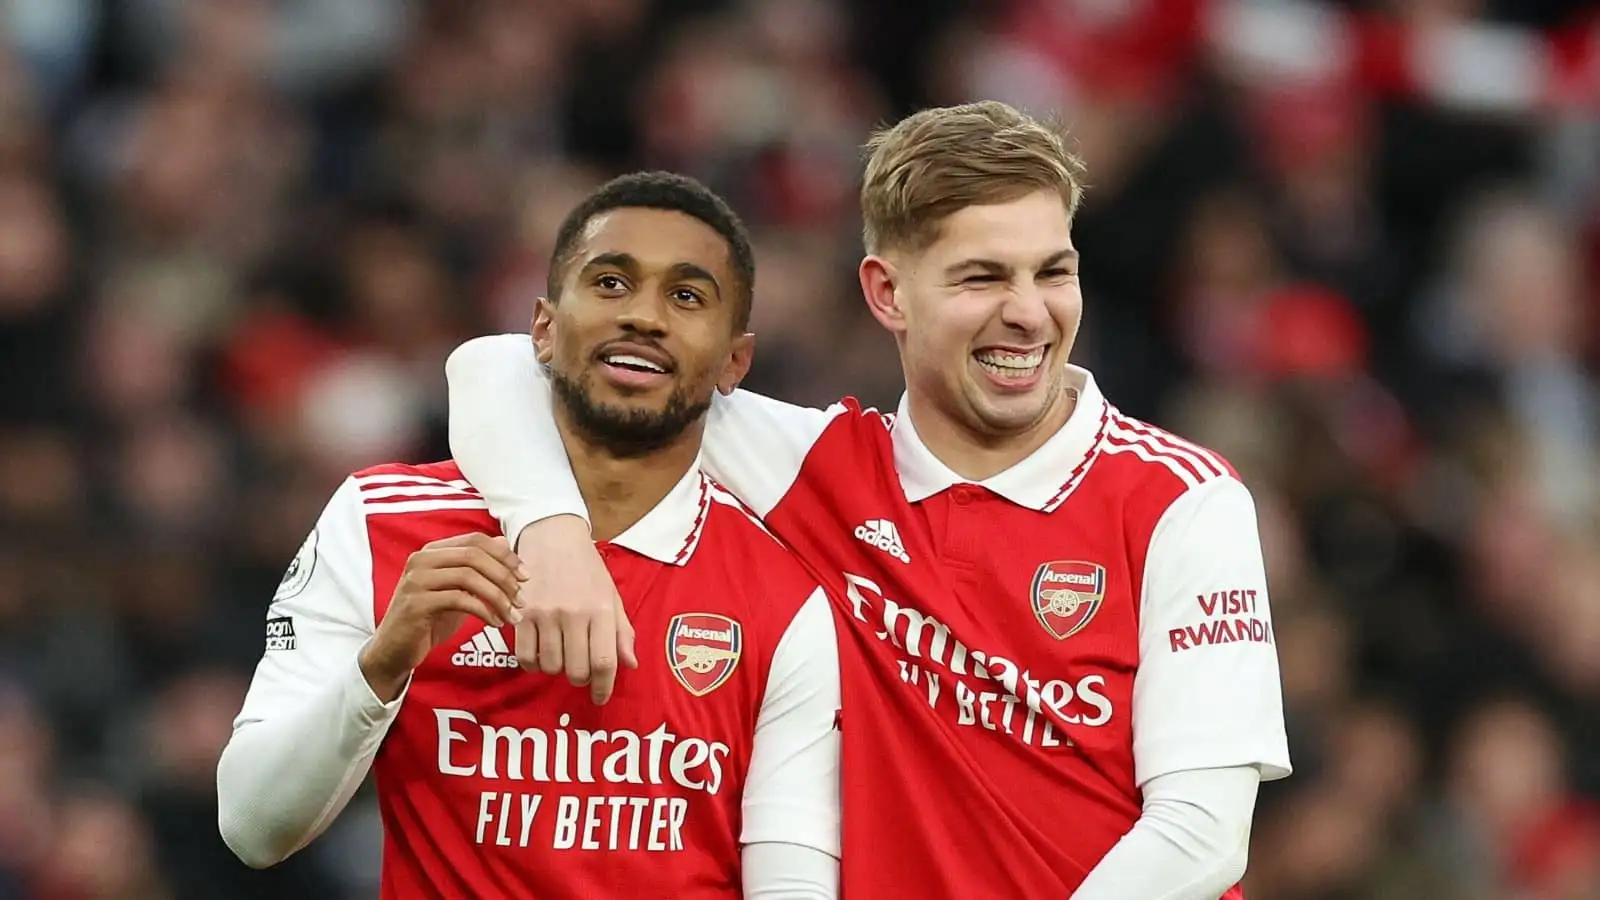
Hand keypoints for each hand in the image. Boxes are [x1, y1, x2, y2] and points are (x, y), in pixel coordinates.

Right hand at [360, 533, 527, 700]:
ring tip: (512, 614)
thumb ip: (477, 567)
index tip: (525, 576)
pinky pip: (460, 600)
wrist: (395, 650)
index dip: (504, 555)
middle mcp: (421, 560)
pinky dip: (484, 611)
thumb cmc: (429, 619)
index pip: (475, 540)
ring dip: (498, 596)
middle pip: (474, 555)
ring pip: (469, 576)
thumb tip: (504, 543)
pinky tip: (495, 623)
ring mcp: (416, 580)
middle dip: (504, 576)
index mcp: (432, 551)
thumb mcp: (458, 590)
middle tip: (521, 598)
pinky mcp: (416, 603)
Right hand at [513, 515, 637, 703]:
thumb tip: (630, 665)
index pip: (604, 663)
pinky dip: (533, 663)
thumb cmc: (586, 568)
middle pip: (577, 671)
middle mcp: (574, 614)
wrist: (552, 535)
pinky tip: (541, 652)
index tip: (600, 698)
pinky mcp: (521, 613)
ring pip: (550, 667)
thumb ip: (621, 631)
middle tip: (581, 668)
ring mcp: (545, 614)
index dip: (603, 688)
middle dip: (581, 678)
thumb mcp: (611, 595)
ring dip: (557, 669)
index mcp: (601, 610)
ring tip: (562, 654)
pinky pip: (525, 656)